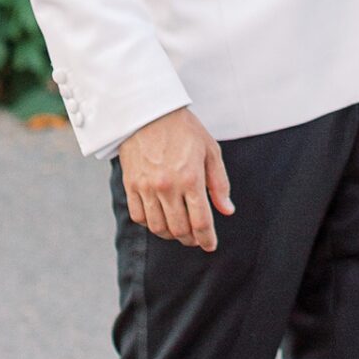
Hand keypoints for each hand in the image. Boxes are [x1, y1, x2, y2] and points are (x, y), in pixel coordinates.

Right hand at [119, 106, 233, 250]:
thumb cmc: (184, 129)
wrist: (148, 112)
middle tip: (197, 239)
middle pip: (179, 229)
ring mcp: (146, 187)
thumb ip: (219, 183)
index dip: (207, 238)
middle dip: (191, 239)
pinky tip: (160, 220)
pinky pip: (139, 216)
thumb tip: (227, 210)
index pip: (201, 221)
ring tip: (180, 231)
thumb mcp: (210, 151)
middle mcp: (167, 186)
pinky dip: (150, 224)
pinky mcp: (131, 185)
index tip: (210, 245)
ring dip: (171, 235)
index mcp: (190, 178)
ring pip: (158, 227)